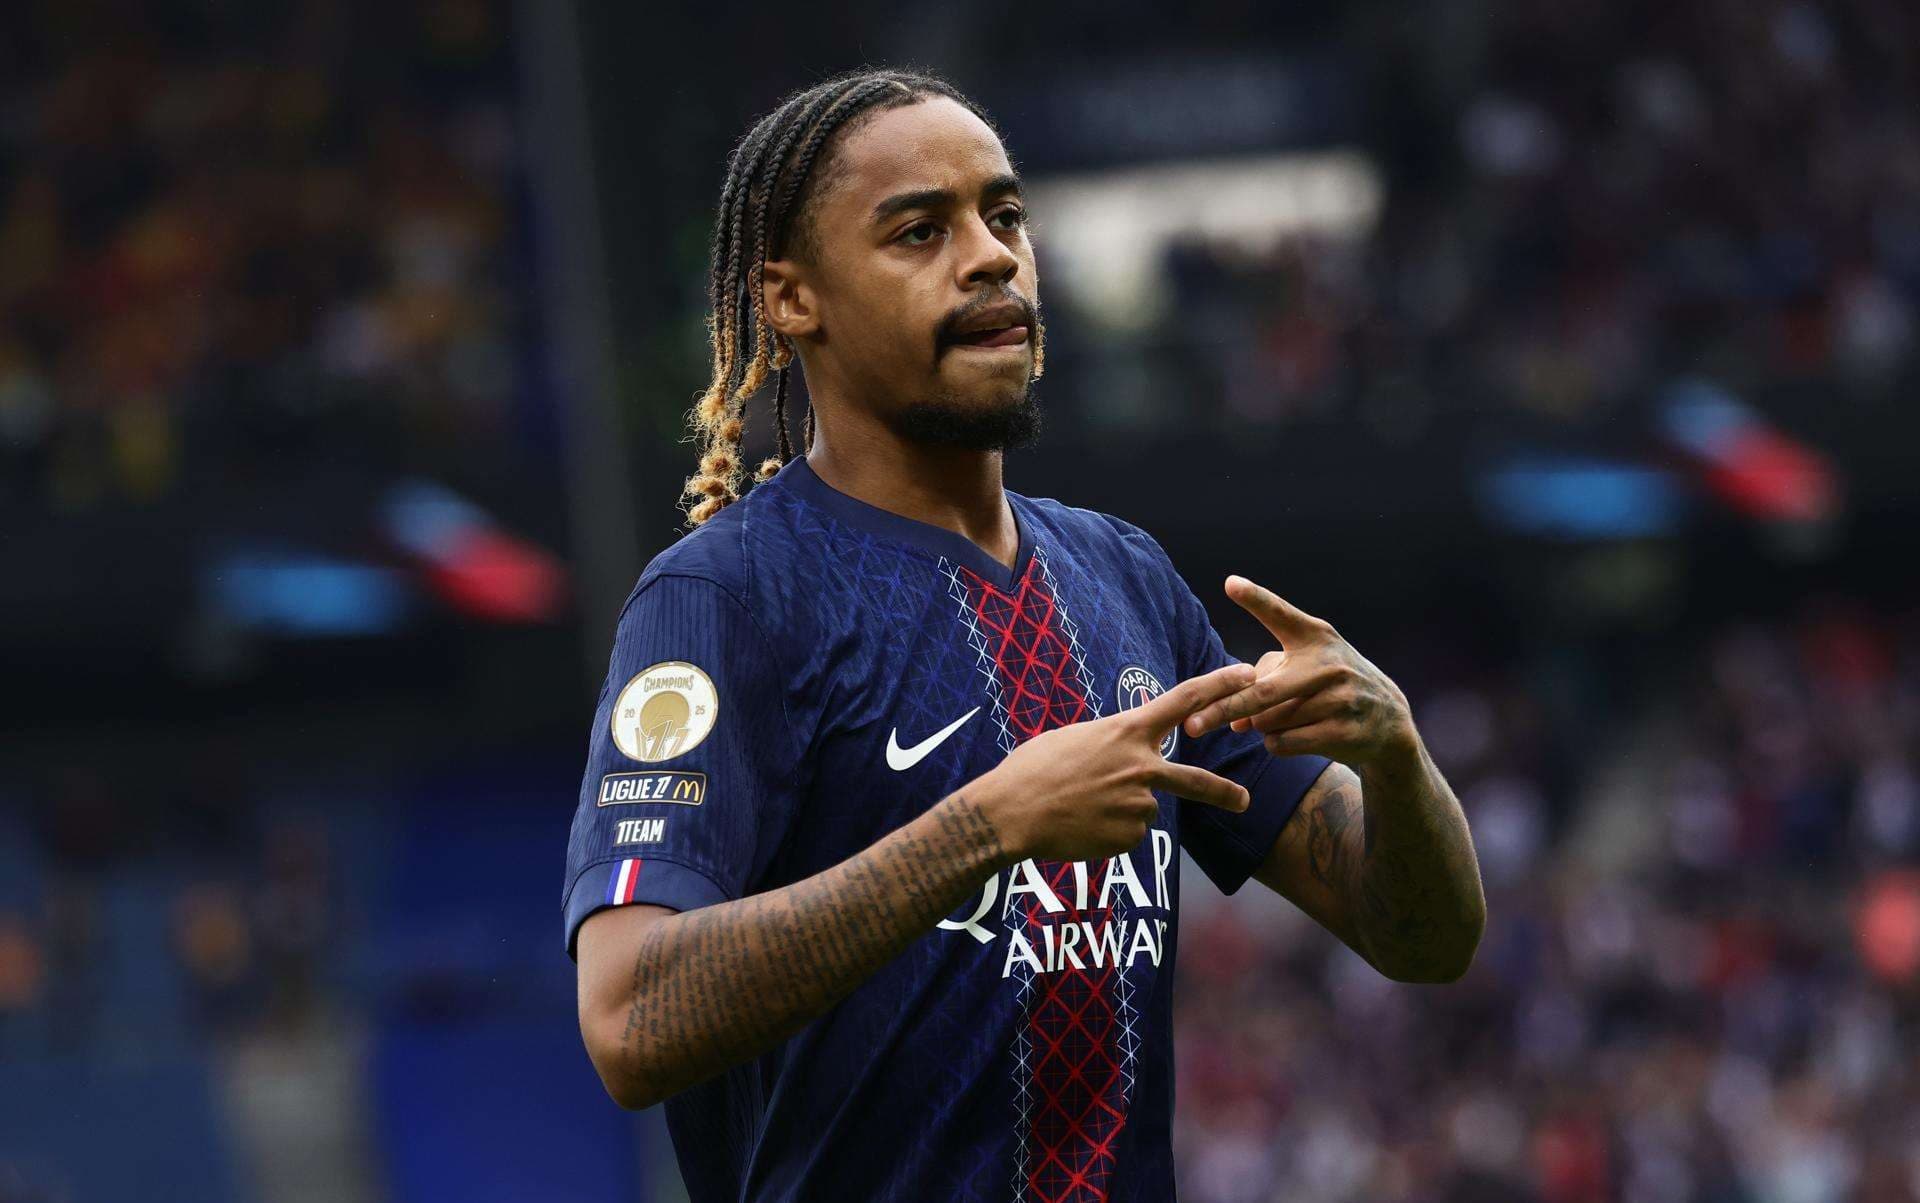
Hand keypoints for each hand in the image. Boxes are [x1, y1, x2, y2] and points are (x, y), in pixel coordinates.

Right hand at [972, 663, 1254, 862]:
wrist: (1011, 811)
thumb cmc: (1033, 769)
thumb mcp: (1073, 739)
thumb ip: (1109, 746)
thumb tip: (1121, 765)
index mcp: (1126, 732)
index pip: (1183, 700)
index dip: (1219, 685)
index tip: (1248, 676)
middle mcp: (1141, 766)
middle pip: (1194, 780)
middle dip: (1223, 792)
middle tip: (1244, 801)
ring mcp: (1138, 804)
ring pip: (1141, 810)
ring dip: (1117, 811)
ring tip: (1079, 806)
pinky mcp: (1129, 836)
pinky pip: (1126, 835)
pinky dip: (1107, 833)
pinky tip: (1081, 825)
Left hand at [1183, 576, 1416, 769]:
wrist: (1387, 721)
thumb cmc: (1329, 686)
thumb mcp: (1306, 667)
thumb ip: (1263, 682)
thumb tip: (1233, 720)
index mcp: (1314, 637)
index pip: (1280, 615)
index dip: (1256, 599)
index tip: (1231, 584)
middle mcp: (1329, 663)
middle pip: (1261, 692)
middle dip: (1222, 710)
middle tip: (1191, 726)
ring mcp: (1340, 698)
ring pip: (1269, 723)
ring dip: (1261, 727)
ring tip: (1283, 719)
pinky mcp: (1344, 731)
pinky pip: (1284, 744)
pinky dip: (1277, 744)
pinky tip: (1295, 737)